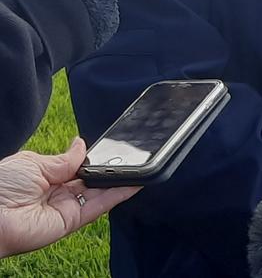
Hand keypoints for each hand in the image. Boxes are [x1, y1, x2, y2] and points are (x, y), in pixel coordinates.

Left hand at [0, 137, 139, 258]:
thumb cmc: (2, 187)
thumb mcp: (34, 162)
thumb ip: (64, 159)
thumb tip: (82, 144)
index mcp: (47, 177)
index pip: (78, 167)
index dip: (94, 158)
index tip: (114, 147)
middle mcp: (58, 194)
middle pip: (92, 180)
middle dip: (110, 167)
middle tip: (132, 153)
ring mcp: (66, 208)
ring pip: (99, 192)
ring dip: (120, 179)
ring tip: (141, 164)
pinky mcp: (71, 222)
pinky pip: (99, 206)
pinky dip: (118, 194)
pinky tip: (134, 181)